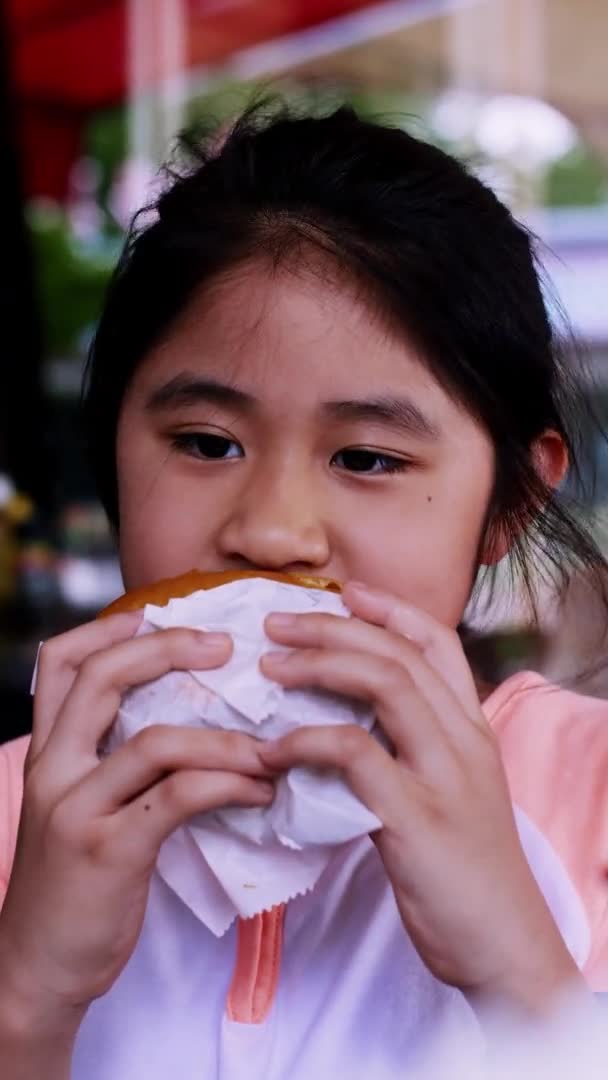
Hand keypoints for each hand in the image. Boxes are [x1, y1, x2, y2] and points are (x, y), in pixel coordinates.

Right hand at [0, 614, 272, 1035]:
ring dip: (224, 738)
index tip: (155, 614)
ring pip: (154, 739)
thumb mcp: (81, 809)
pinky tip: (261, 792)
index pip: (59, 664)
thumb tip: (191, 723)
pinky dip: (229, 785)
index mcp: (48, 753)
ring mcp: (78, 808)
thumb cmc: (74, 886)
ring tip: (268, 748)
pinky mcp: (110, 850)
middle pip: (102, 678)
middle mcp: (54, 769)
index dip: (106, 629)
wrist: (37, 970)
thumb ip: (117, 764)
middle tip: (226, 645)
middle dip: (168, 649)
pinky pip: (179, 796)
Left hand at [260, 581, 581, 1014]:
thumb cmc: (468, 872)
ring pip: (386, 686)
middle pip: (400, 654)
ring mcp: (445, 776)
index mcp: (473, 730)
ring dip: (320, 666)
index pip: (438, 643)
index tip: (342, 592)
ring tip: (271, 667)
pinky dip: (309, 741)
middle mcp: (464, 741)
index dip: (389, 609)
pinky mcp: (418, 818)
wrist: (506, 946)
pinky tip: (274, 751)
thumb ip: (411, 751)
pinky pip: (356, 756)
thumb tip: (343, 723)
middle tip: (277, 623)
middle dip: (334, 628)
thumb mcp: (453, 794)